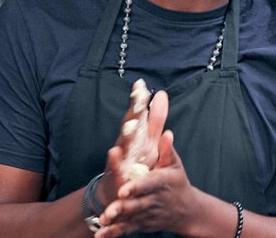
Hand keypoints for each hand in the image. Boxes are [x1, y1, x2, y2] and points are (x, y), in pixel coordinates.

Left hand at [94, 130, 201, 236]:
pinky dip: (113, 233)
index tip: (123, 190)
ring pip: (130, 217)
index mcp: (162, 183)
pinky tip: (100, 235)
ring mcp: (148, 214)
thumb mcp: (175, 165)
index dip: (136, 187)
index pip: (149, 184)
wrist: (187, 211)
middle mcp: (155, 200)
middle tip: (109, 209)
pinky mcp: (142, 224)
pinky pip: (127, 229)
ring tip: (103, 219)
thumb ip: (167, 150)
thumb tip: (167, 132)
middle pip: (137, 204)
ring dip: (116, 220)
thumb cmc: (178, 182)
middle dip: (123, 207)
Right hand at [96, 81, 168, 206]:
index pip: (137, 115)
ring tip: (131, 123)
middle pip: (129, 126)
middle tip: (137, 96)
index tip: (141, 84)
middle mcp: (126, 144)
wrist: (118, 192)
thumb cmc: (136, 162)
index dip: (139, 101)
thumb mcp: (149, 139)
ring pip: (122, 145)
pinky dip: (114, 162)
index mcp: (136, 135)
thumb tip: (161, 93)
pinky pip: (115, 169)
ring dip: (125, 135)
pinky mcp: (117, 176)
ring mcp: (120, 160)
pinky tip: (114, 152)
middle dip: (133, 112)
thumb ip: (155, 118)